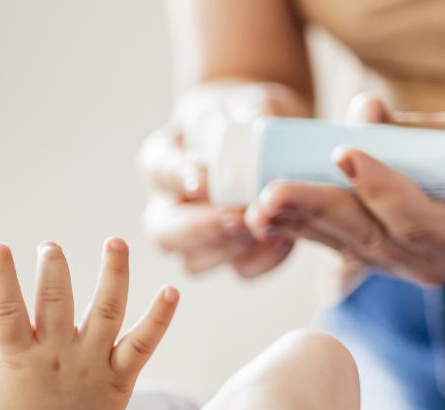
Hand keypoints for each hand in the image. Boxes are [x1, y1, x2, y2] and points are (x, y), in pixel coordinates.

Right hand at [0, 240, 178, 409]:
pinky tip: (171, 291)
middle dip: (53, 268)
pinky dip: (159, 319)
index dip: (1, 275)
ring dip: (113, 274)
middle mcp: (57, 358)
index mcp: (19, 360)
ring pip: (105, 311)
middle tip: (51, 246)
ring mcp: (91, 368)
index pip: (7, 309)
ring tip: (116, 242)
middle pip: (56, 302)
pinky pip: (143, 345)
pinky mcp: (120, 381)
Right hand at [140, 119, 297, 278]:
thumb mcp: (249, 102)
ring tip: (264, 226)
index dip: (179, 178)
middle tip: (236, 215)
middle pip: (163, 232)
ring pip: (192, 262)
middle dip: (201, 228)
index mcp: (163, 161)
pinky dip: (263, 259)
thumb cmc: (251, 114)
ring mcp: (196, 238)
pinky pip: (239, 271)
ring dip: (230, 249)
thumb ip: (251, 112)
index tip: (203, 178)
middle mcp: (168, 206)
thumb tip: (256, 125)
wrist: (268, 135)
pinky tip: (285, 238)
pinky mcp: (233, 255)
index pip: (160, 169)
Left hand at [246, 95, 444, 286]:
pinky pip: (329, 243)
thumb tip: (363, 108)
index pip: (414, 219)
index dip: (378, 187)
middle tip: (273, 192)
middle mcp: (428, 263)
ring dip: (293, 222)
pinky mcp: (368, 259)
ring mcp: (395, 267)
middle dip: (316, 210)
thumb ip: (415, 130)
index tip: (344, 152)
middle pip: (366, 235)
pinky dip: (295, 226)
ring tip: (256, 207)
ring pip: (339, 242)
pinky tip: (261, 215)